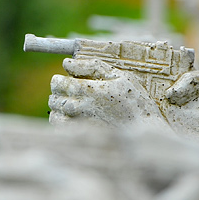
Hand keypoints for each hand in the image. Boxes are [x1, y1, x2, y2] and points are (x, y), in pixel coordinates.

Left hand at [49, 58, 167, 129]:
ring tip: (72, 105)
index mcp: (89, 90)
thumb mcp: (120, 76)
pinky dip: (62, 121)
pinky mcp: (81, 137)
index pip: (59, 83)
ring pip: (55, 113)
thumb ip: (93, 66)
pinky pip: (60, 128)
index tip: (64, 80)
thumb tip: (67, 63)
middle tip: (71, 93)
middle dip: (59, 93)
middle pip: (54, 98)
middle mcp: (80, 107)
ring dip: (59, 108)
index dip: (59, 80)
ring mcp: (79, 123)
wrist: (144, 130)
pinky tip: (73, 118)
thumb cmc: (136, 101)